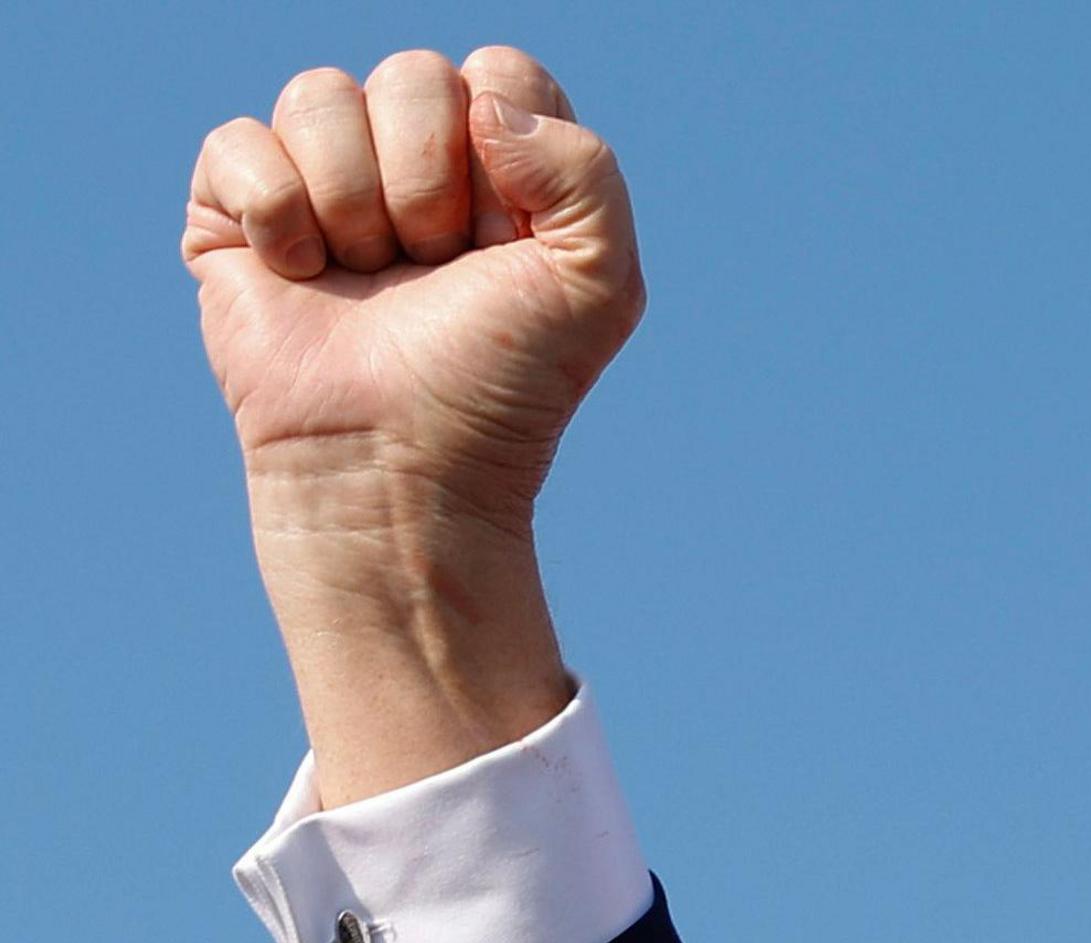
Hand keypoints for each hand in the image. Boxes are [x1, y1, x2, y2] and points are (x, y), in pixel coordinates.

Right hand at [183, 49, 641, 803]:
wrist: (402, 467)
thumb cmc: (502, 384)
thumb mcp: (598, 284)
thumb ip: (587, 170)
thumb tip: (484, 97)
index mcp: (503, 163)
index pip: (498, 72)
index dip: (500, 149)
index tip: (502, 236)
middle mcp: (412, 159)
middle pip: (410, 74)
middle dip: (427, 180)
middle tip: (433, 267)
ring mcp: (323, 181)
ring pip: (319, 95)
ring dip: (354, 201)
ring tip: (370, 278)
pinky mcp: (237, 211)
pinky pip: (238, 142)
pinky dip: (276, 214)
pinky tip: (302, 276)